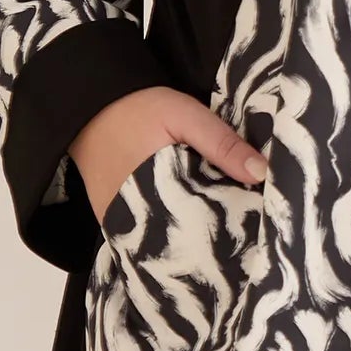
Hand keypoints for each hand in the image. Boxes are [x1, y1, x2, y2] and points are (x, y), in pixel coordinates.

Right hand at [68, 85, 267, 224]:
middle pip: (180, 243)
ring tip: (220, 243)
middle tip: (243, 244)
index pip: (199, 230)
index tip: (253, 236)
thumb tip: (262, 174)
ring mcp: (117, 225)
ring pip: (161, 244)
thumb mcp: (186, 116)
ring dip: (187, 241)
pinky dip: (165, 235)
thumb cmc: (140, 109)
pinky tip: (188, 232)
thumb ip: (222, 144)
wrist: (88, 105)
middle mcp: (132, 220)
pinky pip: (143, 237)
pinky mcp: (110, 221)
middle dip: (209, 244)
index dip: (225, 234)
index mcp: (155, 196)